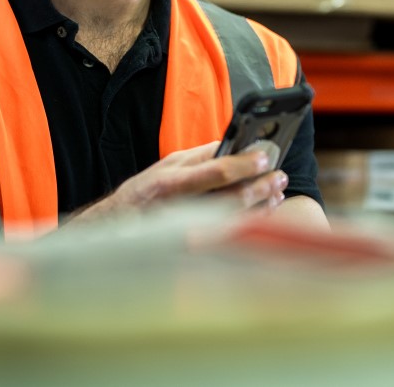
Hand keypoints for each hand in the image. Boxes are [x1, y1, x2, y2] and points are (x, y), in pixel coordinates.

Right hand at [69, 141, 288, 221]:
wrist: (114, 230)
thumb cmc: (143, 194)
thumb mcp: (165, 167)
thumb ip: (197, 157)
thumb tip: (229, 144)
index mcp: (171, 179)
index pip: (216, 170)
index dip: (245, 163)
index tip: (267, 155)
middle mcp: (178, 206)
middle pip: (229, 197)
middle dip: (259, 186)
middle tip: (279, 176)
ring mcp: (184, 230)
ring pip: (232, 218)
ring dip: (258, 205)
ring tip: (276, 193)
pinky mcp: (191, 248)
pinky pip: (227, 235)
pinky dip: (247, 222)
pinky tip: (260, 213)